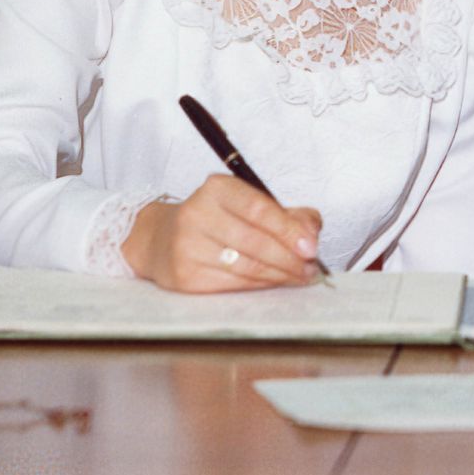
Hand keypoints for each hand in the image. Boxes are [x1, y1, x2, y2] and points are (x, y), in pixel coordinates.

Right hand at [121, 174, 322, 292]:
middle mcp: (197, 214)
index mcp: (217, 189)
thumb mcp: (249, 203)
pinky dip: (260, 285)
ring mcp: (186, 247)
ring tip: (300, 275)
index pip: (258, 209)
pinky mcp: (183, 276)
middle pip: (254, 241)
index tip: (312, 247)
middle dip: (289, 258)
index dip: (288, 230)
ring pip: (245, 266)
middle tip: (311, 267)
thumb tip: (312, 234)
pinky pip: (232, 284)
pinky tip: (275, 282)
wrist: (161, 239)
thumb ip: (287, 214)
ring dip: (279, 274)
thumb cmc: (218, 219)